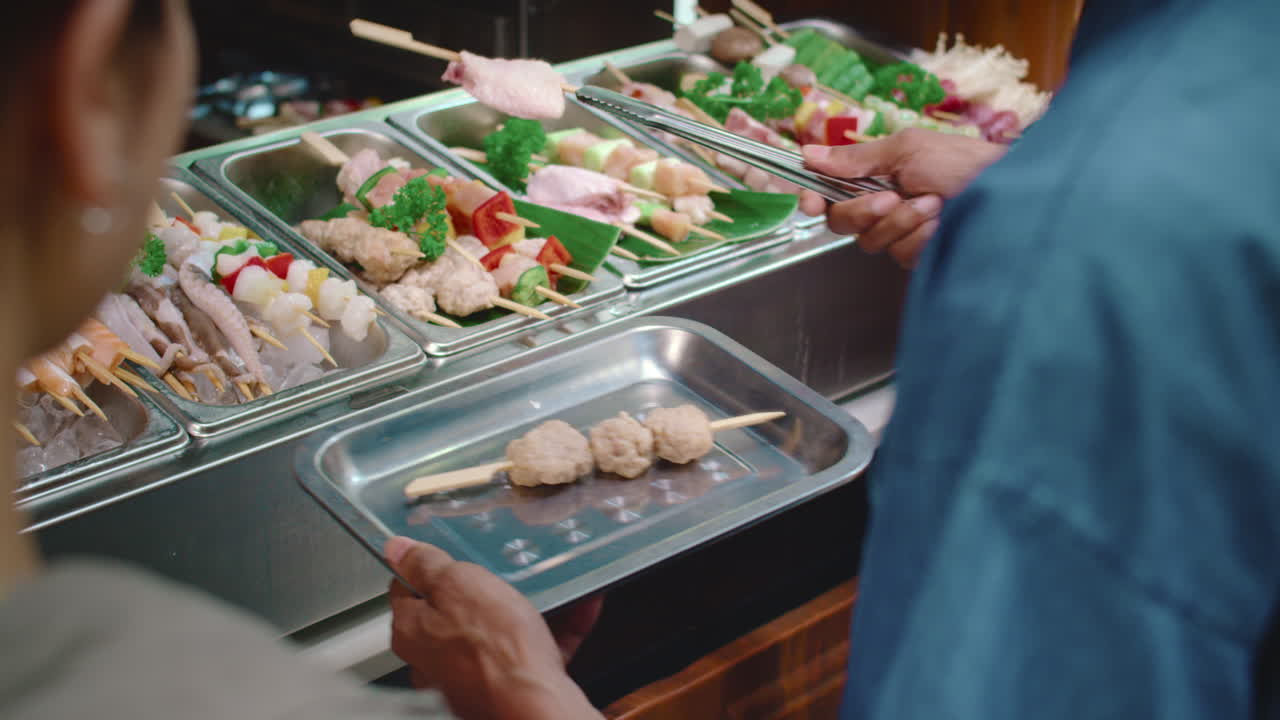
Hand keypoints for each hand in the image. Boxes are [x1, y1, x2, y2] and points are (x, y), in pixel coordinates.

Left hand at [385, 537, 602, 719]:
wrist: (534, 703)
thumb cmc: (495, 650)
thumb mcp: (458, 584)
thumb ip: (426, 564)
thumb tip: (397, 548)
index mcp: (412, 630)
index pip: (407, 587)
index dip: (430, 566)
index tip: (452, 553)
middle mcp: (434, 659)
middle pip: (453, 610)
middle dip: (482, 589)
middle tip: (503, 573)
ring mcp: (469, 676)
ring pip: (496, 631)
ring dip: (524, 607)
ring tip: (550, 586)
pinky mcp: (504, 686)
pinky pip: (529, 651)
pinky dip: (554, 630)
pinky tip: (578, 608)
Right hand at [799, 129, 1005, 267]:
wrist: (1006, 190)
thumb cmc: (961, 161)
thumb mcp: (906, 149)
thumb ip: (857, 157)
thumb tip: (810, 153)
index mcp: (874, 174)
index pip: (827, 192)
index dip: (812, 198)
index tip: (810, 203)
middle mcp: (881, 204)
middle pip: (841, 222)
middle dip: (865, 210)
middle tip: (893, 196)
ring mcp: (898, 232)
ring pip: (871, 241)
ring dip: (903, 221)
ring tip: (934, 204)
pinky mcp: (916, 254)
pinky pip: (899, 255)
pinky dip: (920, 238)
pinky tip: (941, 225)